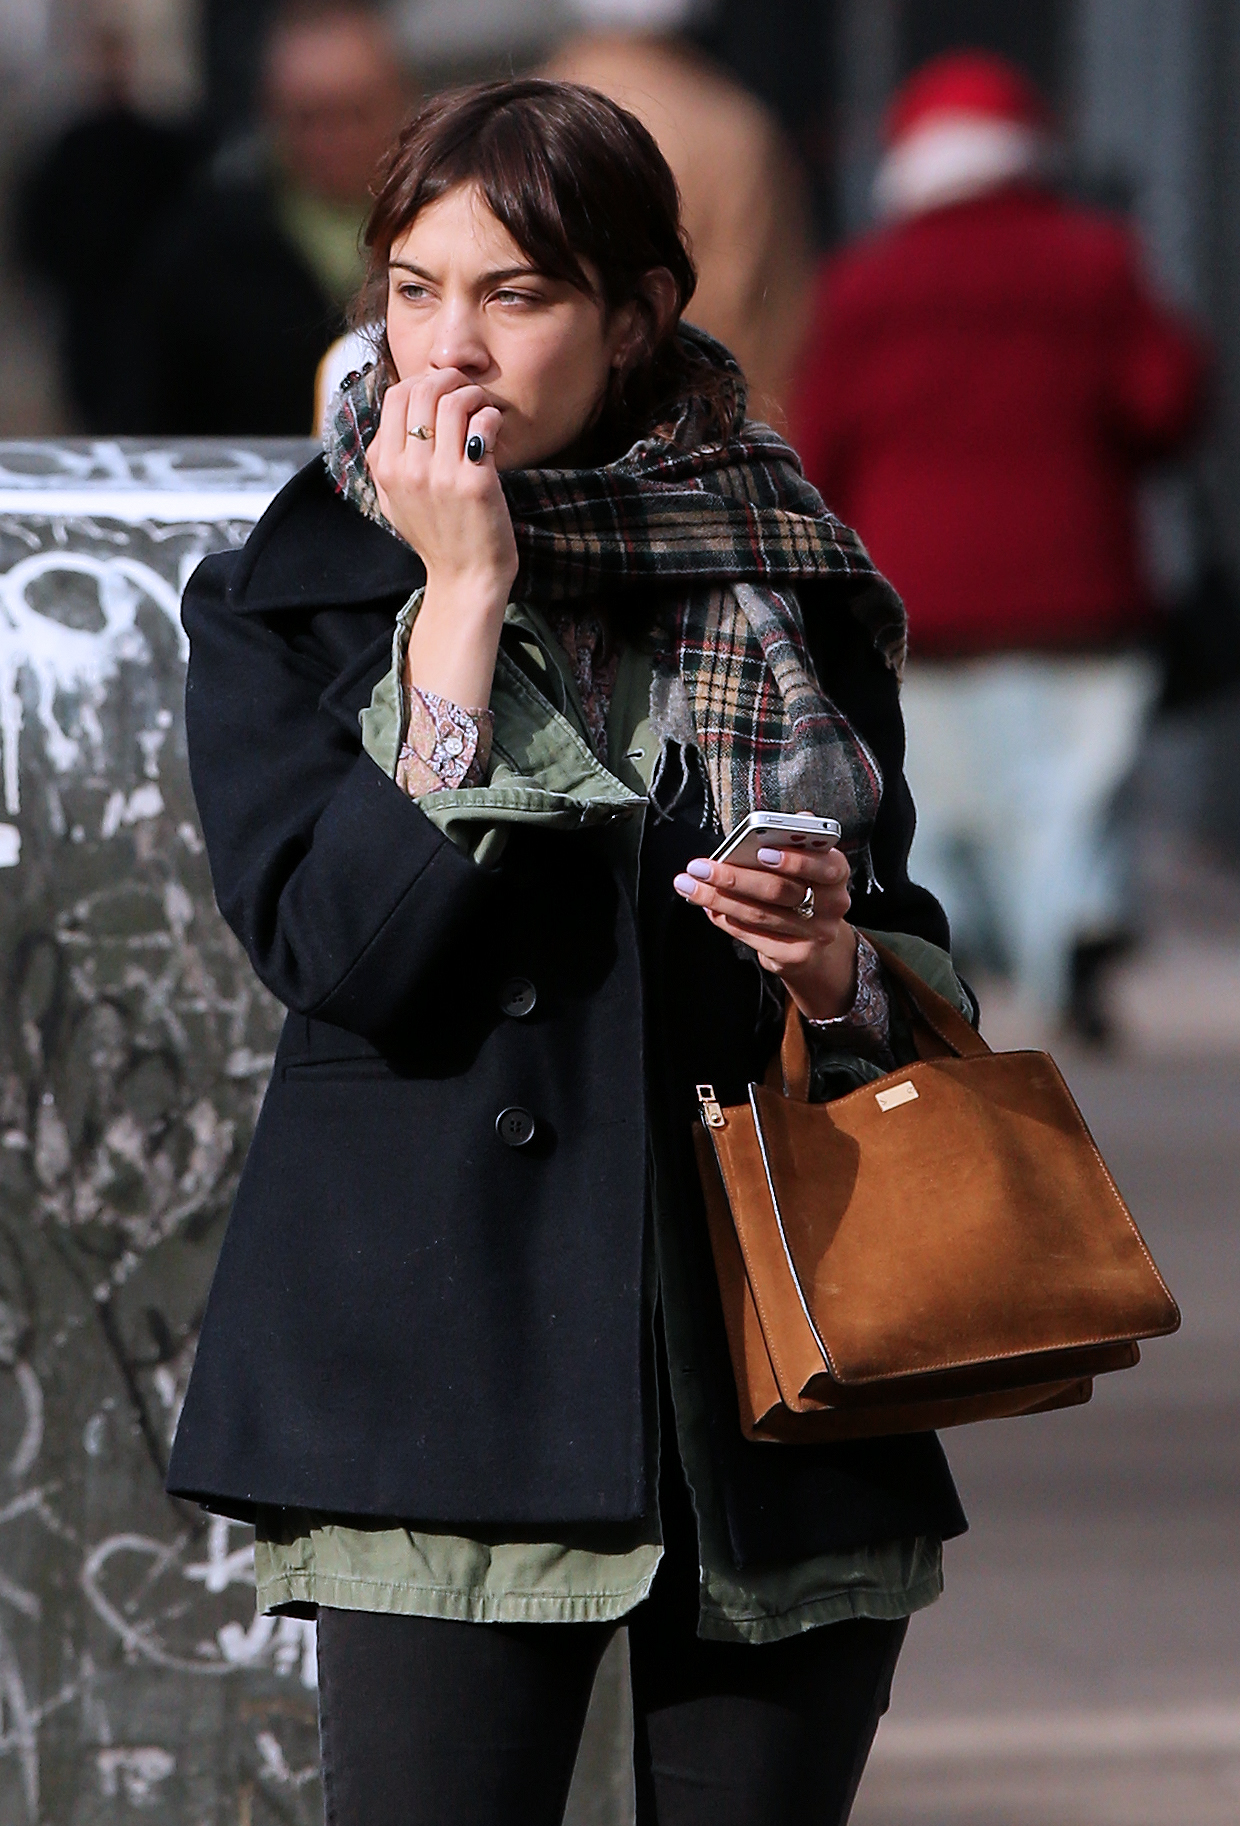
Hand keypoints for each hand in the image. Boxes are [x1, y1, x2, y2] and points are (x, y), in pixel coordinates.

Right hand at [366, 369, 517, 706]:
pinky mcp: (475, 484)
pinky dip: (492, 417)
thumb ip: (385, 459)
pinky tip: (494, 428)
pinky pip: (482, 425)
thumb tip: (392, 414)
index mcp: (385, 469)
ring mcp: (441, 477)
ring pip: (453, 402)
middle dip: (448, 380)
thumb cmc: (434, 536)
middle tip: (466, 390)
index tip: (439, 390)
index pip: (395, 397)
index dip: (420, 381)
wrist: (465, 578)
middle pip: (422, 391)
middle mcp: (409, 470)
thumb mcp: (393, 501)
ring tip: (482, 408)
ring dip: (473, 396)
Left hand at [673, 840, 857, 1020]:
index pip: (821, 864)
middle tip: (701, 867)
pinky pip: (753, 936)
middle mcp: (832, 904)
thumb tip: (774, 824)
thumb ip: (791, 841)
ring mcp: (816, 934)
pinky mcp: (796, 956)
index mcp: (836, 872)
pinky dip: (726, 920)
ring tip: (691, 886)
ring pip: (759, 914)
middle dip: (734, 877)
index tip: (760, 850)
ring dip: (718, 899)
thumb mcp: (804, 863)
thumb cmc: (801, 889)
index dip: (793, 859)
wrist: (814, 943)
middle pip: (779, 890)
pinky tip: (708, 907)